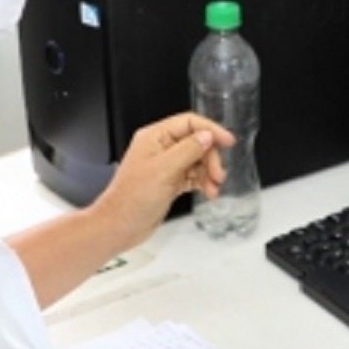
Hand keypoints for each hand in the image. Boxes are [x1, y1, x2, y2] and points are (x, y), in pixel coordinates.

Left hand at [92, 112, 234, 250]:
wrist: (121, 226)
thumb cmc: (131, 199)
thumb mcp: (164, 170)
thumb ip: (188, 150)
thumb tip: (207, 136)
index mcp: (154, 137)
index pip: (189, 123)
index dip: (211, 130)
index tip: (228, 141)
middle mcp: (161, 148)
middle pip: (197, 142)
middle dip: (211, 158)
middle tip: (218, 174)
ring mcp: (166, 165)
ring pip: (198, 160)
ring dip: (210, 173)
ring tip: (213, 187)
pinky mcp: (171, 181)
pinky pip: (195, 175)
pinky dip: (204, 183)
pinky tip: (208, 191)